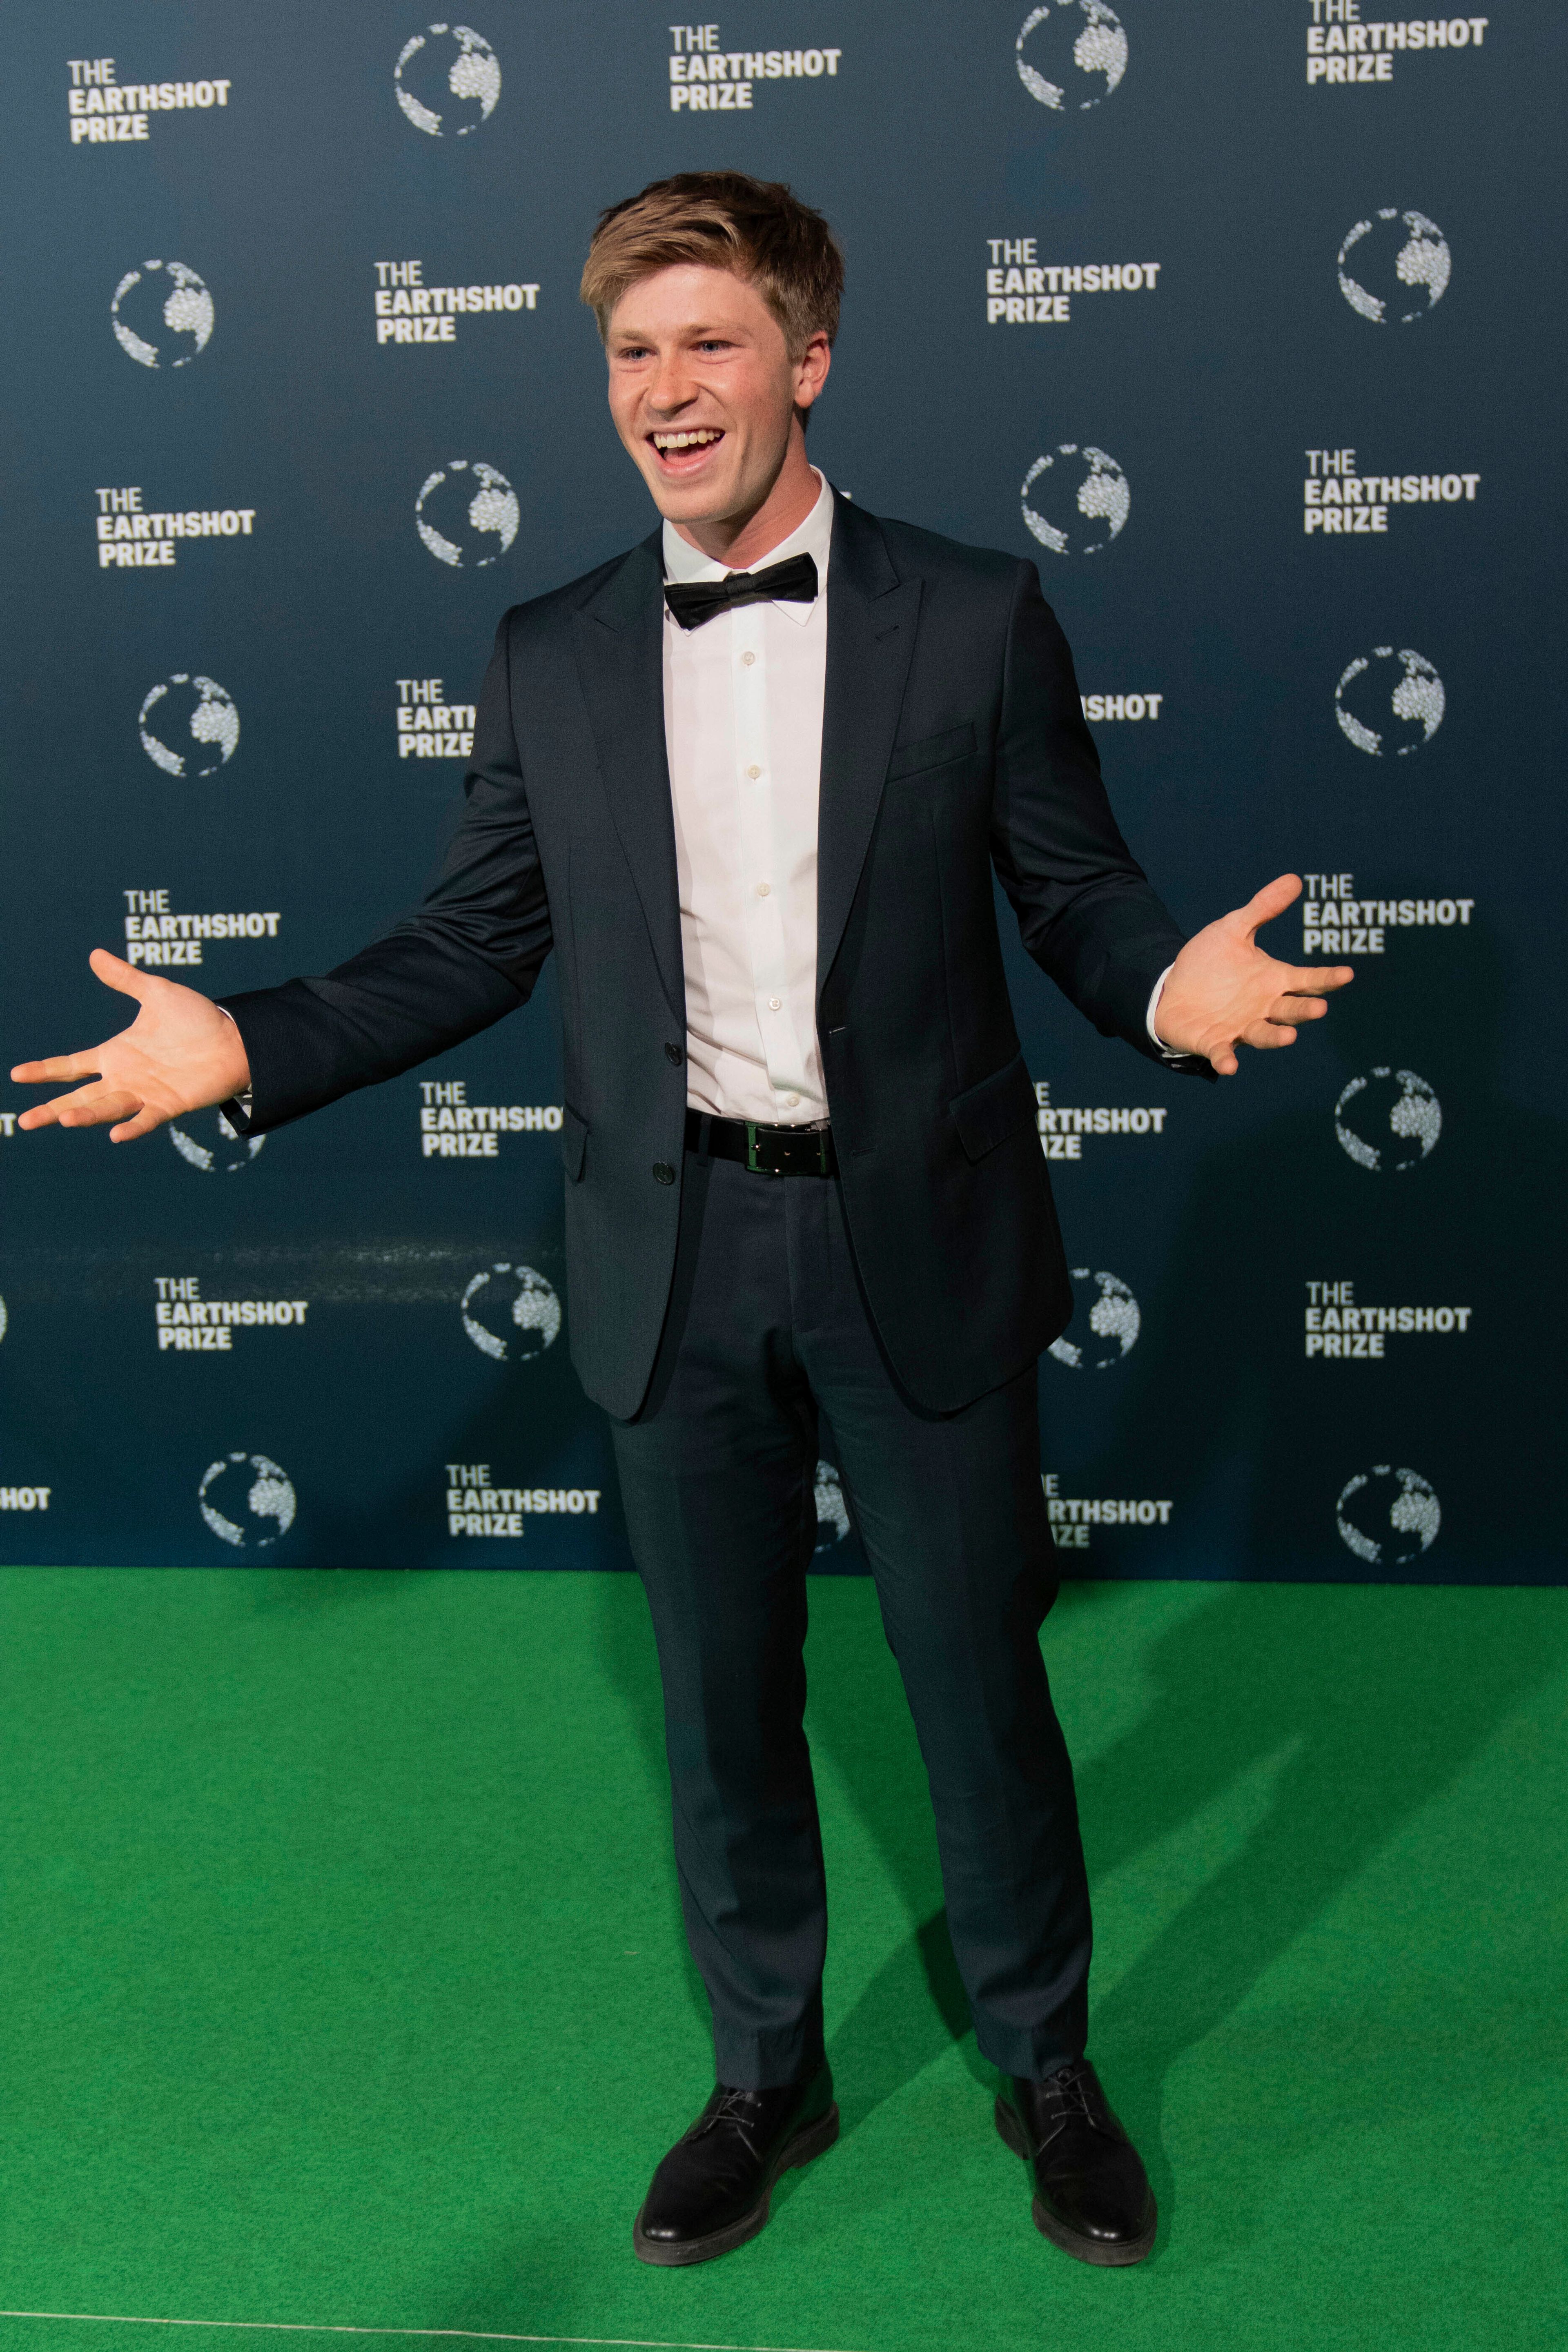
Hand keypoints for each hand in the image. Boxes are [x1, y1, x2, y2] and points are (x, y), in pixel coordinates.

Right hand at [10, 950, 252, 1142]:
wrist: (236, 1039)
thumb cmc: (197, 1019)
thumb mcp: (157, 993)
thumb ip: (125, 979)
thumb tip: (95, 955)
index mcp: (116, 1054)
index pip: (70, 1066)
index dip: (45, 1070)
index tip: (17, 1074)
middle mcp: (125, 1078)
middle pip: (80, 1097)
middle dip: (52, 1109)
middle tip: (24, 1121)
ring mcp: (146, 1093)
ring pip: (108, 1108)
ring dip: (87, 1115)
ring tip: (63, 1118)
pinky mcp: (169, 1104)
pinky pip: (147, 1119)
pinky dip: (132, 1128)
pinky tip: (115, 1135)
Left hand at [1153, 874, 1351, 1076]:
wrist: (1172, 988)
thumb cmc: (1209, 962)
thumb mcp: (1233, 929)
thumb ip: (1262, 908)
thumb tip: (1294, 879)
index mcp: (1273, 981)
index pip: (1307, 980)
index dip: (1327, 979)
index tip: (1347, 974)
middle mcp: (1263, 1007)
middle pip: (1290, 1010)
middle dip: (1304, 1010)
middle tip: (1319, 1008)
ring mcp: (1240, 1027)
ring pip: (1264, 1035)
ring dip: (1277, 1037)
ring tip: (1290, 1036)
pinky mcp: (1215, 1042)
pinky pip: (1223, 1053)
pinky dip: (1226, 1060)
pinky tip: (1229, 1066)